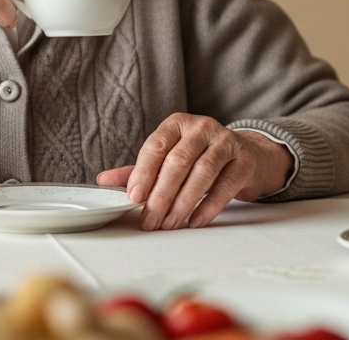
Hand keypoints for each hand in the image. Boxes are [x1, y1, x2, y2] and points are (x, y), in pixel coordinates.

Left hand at [95, 113, 294, 230]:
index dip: (143, 173)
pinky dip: (208, 206)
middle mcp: (202, 127)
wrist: (244, 155)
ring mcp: (226, 142)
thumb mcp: (167, 159)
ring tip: (169, 224)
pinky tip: (194, 221)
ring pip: (202, 173)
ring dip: (182, 203)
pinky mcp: (244, 161)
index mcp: (177, 124)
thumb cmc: (199, 157)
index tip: (134, 198)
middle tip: (150, 220)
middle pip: (178, 161)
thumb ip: (138, 170)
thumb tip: (104, 181)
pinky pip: (225, 186)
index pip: (156, 146)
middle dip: (161, 195)